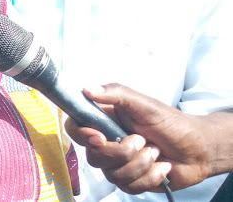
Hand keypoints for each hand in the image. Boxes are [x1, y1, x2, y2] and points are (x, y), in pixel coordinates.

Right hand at [65, 83, 214, 194]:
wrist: (199, 149)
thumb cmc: (171, 122)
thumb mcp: (144, 104)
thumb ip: (116, 93)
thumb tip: (87, 89)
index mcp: (105, 120)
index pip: (75, 127)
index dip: (81, 135)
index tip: (99, 137)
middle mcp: (107, 142)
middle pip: (93, 155)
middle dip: (121, 152)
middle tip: (142, 140)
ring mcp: (117, 163)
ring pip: (112, 174)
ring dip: (140, 164)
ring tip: (156, 152)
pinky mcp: (131, 180)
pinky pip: (129, 187)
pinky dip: (149, 177)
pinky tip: (162, 167)